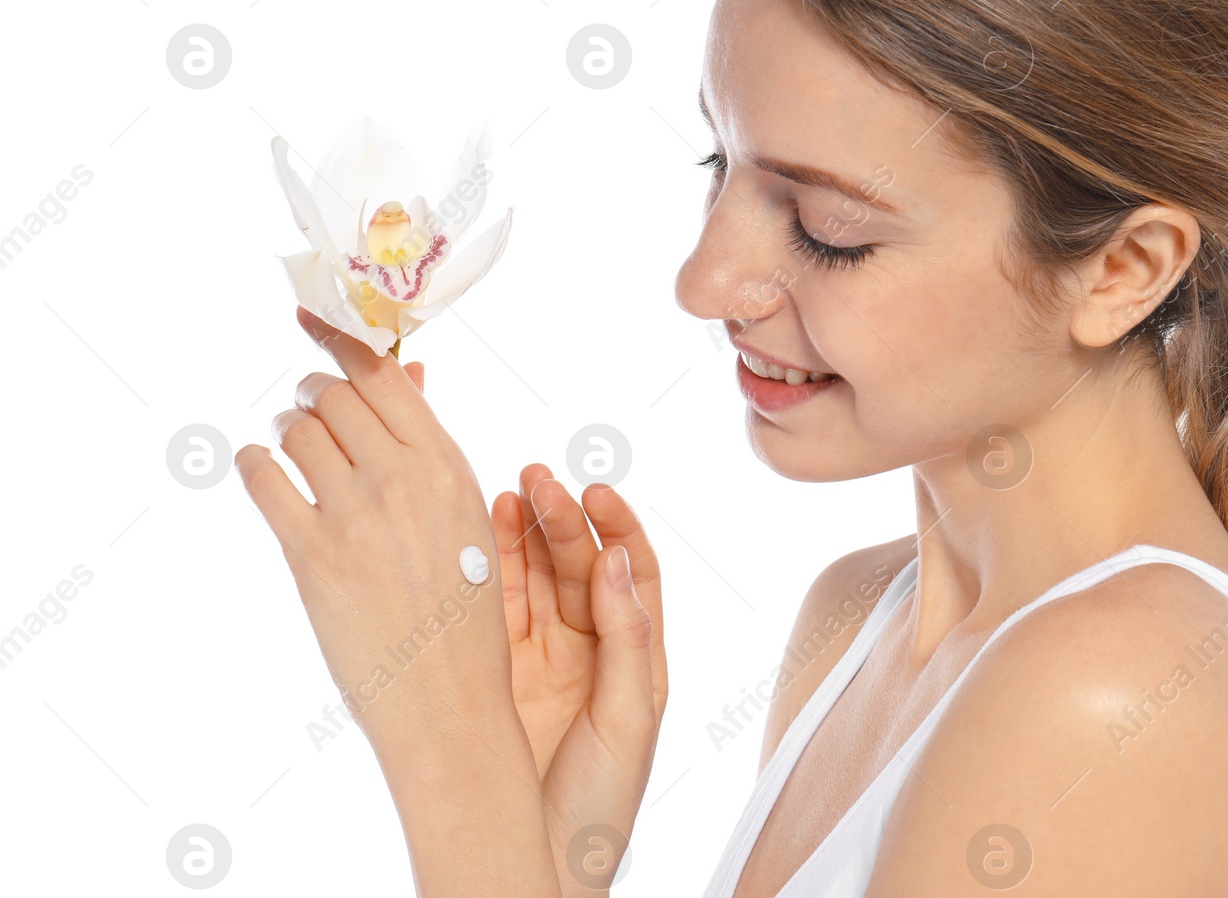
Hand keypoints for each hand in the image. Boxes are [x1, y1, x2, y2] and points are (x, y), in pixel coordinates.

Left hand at [236, 307, 565, 894]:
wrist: (450, 701)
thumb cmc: (463, 608)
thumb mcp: (466, 515)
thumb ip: (429, 444)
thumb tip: (405, 373)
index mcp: (449, 464)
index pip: (383, 375)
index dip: (342, 338)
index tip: (314, 315)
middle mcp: (402, 478)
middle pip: (334, 394)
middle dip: (313, 392)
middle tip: (309, 406)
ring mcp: (355, 515)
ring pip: (298, 430)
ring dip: (287, 427)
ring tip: (291, 443)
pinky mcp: (311, 555)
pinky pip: (265, 480)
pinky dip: (255, 464)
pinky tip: (260, 468)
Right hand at [490, 463, 667, 885]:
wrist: (539, 868)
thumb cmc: (600, 808)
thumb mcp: (629, 721)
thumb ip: (627, 639)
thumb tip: (617, 559)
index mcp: (635, 658)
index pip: (633, 572)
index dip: (617, 527)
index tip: (595, 492)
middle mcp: (590, 651)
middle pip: (579, 566)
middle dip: (561, 519)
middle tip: (538, 479)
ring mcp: (540, 662)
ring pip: (533, 580)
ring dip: (522, 534)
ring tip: (508, 491)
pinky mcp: (495, 677)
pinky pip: (494, 613)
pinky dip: (489, 571)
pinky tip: (481, 532)